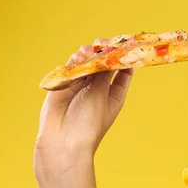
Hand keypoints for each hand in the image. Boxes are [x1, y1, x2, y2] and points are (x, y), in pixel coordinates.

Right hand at [34, 38, 133, 180]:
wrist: (63, 144)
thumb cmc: (88, 123)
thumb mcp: (101, 94)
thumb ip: (103, 72)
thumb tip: (108, 53)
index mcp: (115, 94)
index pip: (124, 71)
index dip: (124, 57)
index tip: (124, 44)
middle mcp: (99, 89)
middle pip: (103, 64)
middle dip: (103, 52)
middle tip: (102, 44)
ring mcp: (80, 88)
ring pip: (86, 64)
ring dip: (87, 55)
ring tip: (87, 51)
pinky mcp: (64, 88)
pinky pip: (70, 70)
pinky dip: (74, 61)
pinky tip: (77, 57)